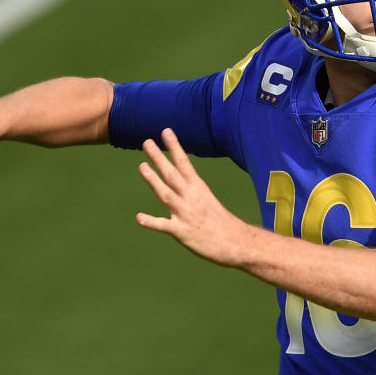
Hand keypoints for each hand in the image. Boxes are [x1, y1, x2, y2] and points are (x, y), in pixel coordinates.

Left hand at [136, 128, 249, 265]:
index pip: (184, 163)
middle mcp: (191, 198)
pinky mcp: (183, 232)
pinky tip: (139, 218)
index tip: (165, 131)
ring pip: (166, 194)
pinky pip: (164, 226)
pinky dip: (151, 222)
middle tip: (146, 142)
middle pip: (172, 174)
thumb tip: (179, 181)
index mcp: (198, 188)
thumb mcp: (207, 200)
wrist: (236, 243)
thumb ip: (191, 191)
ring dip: (153, 180)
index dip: (174, 147)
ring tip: (142, 166)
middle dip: (159, 158)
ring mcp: (186, 214)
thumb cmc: (221, 223)